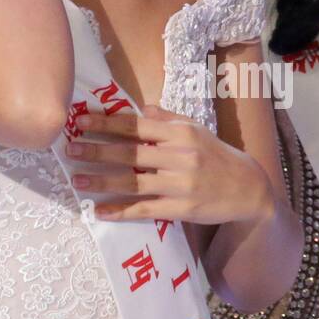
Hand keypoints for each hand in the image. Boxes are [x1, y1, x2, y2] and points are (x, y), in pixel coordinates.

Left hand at [65, 104, 274, 224]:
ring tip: (76, 180)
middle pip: (130, 152)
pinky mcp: (182, 208)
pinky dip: (121, 211)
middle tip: (69, 148)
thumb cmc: (218, 156)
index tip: (80, 121)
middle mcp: (180, 156)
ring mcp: (181, 184)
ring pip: (133, 181)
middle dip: (96, 150)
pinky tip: (100, 211)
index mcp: (181, 133)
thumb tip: (140, 107)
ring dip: (101, 181)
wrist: (249, 189)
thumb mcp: (196, 130)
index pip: (136, 125)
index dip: (106, 122)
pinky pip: (145, 210)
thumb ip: (167, 119)